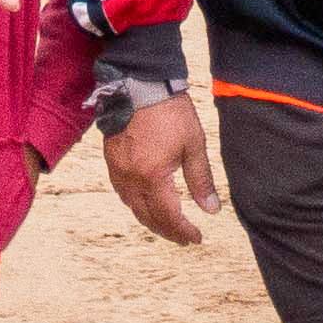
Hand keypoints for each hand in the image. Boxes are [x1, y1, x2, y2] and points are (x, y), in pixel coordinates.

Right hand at [105, 93, 221, 245]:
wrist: (140, 84)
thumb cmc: (169, 112)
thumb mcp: (193, 145)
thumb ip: (201, 180)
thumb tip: (211, 209)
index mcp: (152, 176)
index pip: (169, 216)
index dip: (183, 231)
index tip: (196, 238)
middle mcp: (131, 178)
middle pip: (148, 217)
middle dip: (167, 231)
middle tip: (184, 237)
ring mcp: (118, 170)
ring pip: (133, 207)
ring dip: (150, 220)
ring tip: (167, 225)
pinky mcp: (111, 160)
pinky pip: (122, 192)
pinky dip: (135, 203)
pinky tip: (146, 202)